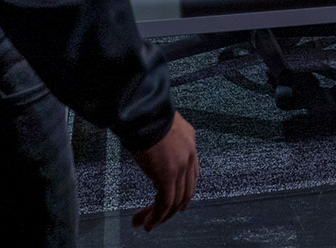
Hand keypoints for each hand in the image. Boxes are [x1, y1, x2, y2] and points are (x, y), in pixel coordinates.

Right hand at [130, 111, 199, 230]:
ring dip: (159, 216)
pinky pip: (164, 202)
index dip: (184, 190)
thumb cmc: (146, 113)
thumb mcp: (160, 125)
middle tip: (159, 218)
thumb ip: (163, 139)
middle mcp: (190, 154)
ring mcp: (180, 166)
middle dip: (173, 207)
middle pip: (187, 190)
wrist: (144, 111)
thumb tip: (153, 150)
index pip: (192, 172)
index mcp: (190, 139)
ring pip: (174, 200)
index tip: (176, 202)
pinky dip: (156, 216)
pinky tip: (146, 222)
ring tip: (146, 224)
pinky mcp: (168, 175)